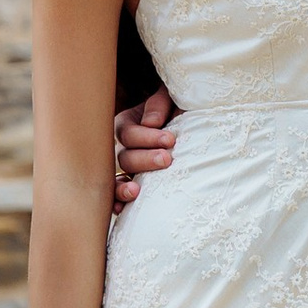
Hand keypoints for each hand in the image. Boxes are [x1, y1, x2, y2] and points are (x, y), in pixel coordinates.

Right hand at [112, 89, 177, 207]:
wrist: (191, 123)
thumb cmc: (178, 108)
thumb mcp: (170, 98)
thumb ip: (159, 105)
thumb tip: (151, 123)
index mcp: (128, 123)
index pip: (128, 133)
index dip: (147, 137)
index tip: (170, 140)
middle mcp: (123, 147)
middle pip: (124, 157)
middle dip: (144, 159)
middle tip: (167, 159)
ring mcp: (127, 168)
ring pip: (117, 178)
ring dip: (123, 186)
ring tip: (136, 191)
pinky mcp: (134, 183)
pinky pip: (119, 194)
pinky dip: (118, 202)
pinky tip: (120, 209)